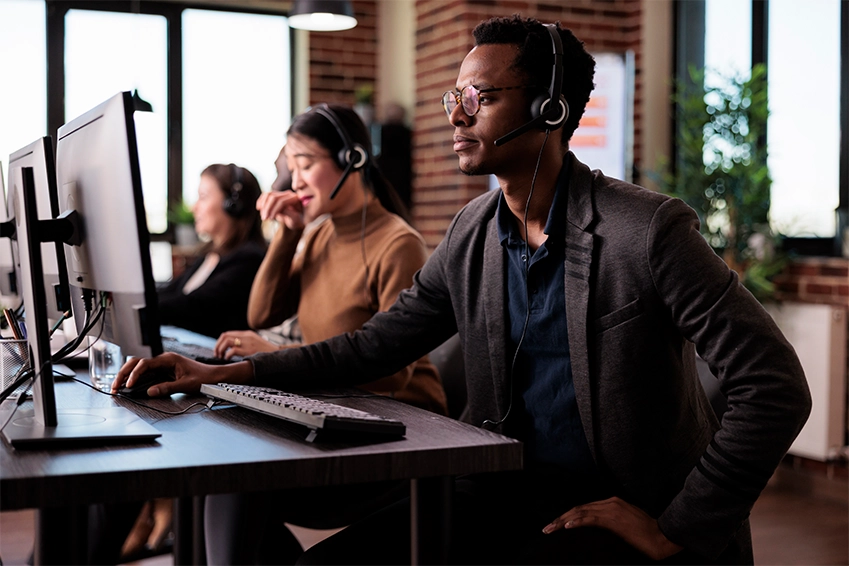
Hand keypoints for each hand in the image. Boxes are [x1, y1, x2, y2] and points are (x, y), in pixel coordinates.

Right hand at [111, 352, 253, 396]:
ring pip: (139, 368)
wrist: (213, 377)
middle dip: (124, 374)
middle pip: (137, 363)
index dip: (134, 374)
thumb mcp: (186, 384)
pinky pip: (145, 374)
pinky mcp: (162, 372)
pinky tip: (128, 387)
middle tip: (115, 386)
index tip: (129, 385)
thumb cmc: (203, 378)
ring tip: (117, 387)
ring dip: (127, 376)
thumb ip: (167, 388)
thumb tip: (150, 392)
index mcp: (168, 359)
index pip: (145, 364)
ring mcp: (162, 365)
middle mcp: (163, 360)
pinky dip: (135, 379)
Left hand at [214, 330, 277, 358]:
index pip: (228, 333)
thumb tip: (231, 347)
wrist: (278, 355)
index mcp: (247, 333)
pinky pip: (232, 351)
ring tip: (221, 357)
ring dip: (220, 350)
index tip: (219, 350)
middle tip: (217, 354)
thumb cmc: (267, 352)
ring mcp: (248, 343)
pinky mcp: (249, 351)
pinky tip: (227, 359)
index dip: (220, 342)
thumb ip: (245, 342)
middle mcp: (246, 336)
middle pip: (224, 336)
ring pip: (226, 342)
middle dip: (217, 345)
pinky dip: (227, 355)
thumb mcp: (256, 342)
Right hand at [256, 191, 303, 229]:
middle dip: (267, 208)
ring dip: (263, 205)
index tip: (270, 219)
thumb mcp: (296, 221)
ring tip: (263, 216)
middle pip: (274, 197)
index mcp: (295, 199)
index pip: (282, 202)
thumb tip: (279, 212)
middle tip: (264, 218)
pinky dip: (261, 200)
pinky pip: (266, 195)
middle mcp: (289, 194)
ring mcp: (282, 193)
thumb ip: (290, 215)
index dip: (275, 210)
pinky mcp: (276, 195)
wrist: (297, 220)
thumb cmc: (298, 221)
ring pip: (269, 195)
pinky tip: (258, 208)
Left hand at [542, 497, 682, 560]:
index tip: (556, 524)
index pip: (584, 508)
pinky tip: (567, 526)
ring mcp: (611, 509)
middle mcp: (610, 502)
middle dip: (560, 518)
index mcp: (612, 502)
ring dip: (562, 521)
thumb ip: (612, 521)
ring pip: (580, 512)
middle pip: (579, 508)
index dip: (568, 515)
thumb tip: (597, 527)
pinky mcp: (614, 518)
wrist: (662, 535)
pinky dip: (577, 522)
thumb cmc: (647, 532)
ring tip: (551, 528)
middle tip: (547, 527)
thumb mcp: (626, 522)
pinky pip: (591, 519)